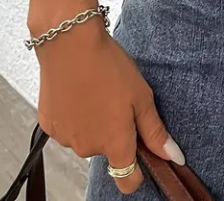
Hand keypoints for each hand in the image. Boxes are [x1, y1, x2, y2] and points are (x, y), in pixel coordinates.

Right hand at [35, 19, 184, 194]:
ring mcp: (66, 138)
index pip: (127, 181)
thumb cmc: (108, 66)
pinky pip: (67, 128)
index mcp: (115, 143)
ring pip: (86, 138)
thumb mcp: (141, 96)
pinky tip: (78, 91)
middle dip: (114, 132)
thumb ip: (155, 131)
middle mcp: (88, 148)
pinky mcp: (49, 125)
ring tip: (96, 91)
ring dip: (93, 123)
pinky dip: (74, 115)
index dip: (136, 172)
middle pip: (107, 151)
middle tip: (117, 99)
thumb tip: (174, 157)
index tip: (140, 153)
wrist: (70, 43)